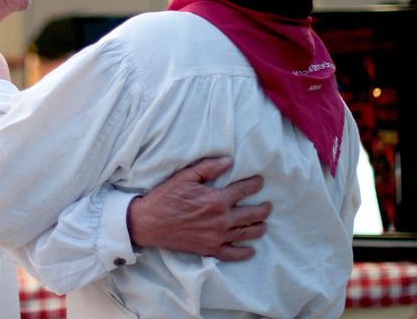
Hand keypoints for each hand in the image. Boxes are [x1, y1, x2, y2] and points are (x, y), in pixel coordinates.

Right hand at [126, 156, 271, 260]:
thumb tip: (229, 161)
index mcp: (216, 200)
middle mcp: (221, 220)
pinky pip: (232, 254)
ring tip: (264, 224)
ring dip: (258, 228)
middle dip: (263, 209)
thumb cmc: (165, 197)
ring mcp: (216, 237)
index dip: (254, 185)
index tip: (260, 182)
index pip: (243, 190)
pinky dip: (244, 253)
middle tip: (268, 206)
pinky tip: (250, 250)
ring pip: (246, 233)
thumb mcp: (184, 177)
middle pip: (251, 214)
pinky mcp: (209, 249)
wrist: (148, 223)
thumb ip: (208, 168)